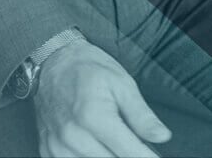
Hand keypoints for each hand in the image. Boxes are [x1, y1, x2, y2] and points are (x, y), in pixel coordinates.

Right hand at [33, 40, 170, 157]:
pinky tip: (101, 147)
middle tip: (141, 148)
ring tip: (120, 143)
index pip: (128, 152)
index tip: (156, 157)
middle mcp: (73, 136)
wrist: (53, 63)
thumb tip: (162, 136)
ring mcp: (57, 145)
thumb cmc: (89, 70)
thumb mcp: (123, 85)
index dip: (146, 157)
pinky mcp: (48, 150)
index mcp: (94, 117)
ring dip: (111, 157)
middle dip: (131, 156)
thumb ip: (142, 115)